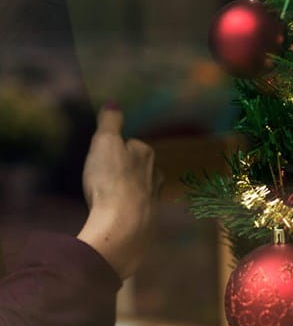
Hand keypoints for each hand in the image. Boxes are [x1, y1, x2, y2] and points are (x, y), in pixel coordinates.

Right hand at [76, 104, 160, 279]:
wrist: (123, 222)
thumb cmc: (111, 178)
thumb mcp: (105, 143)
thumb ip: (110, 122)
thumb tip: (114, 102)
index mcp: (146, 153)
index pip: (132, 144)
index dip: (117, 148)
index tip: (104, 155)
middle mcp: (155, 173)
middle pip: (140, 166)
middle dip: (126, 169)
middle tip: (106, 175)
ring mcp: (154, 197)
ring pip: (142, 187)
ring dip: (130, 189)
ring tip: (112, 194)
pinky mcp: (148, 219)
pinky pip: (137, 208)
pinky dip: (129, 208)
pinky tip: (119, 212)